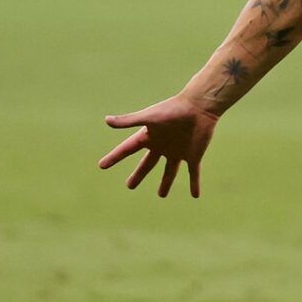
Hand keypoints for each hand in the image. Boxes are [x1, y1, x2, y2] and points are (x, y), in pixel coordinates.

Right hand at [98, 95, 217, 198]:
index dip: (115, 157)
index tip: (102, 166)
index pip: (127, 150)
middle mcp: (162, 145)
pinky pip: (193, 173)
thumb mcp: (149, 117)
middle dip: (139, 174)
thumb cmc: (173, 110)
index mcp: (149, 136)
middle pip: (147, 164)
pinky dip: (194, 184)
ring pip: (170, 171)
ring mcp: (178, 151)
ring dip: (166, 183)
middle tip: (130, 186)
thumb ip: (129, 121)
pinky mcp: (193, 156)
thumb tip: (106, 120)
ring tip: (161, 195)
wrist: (199, 107)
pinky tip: (195, 195)